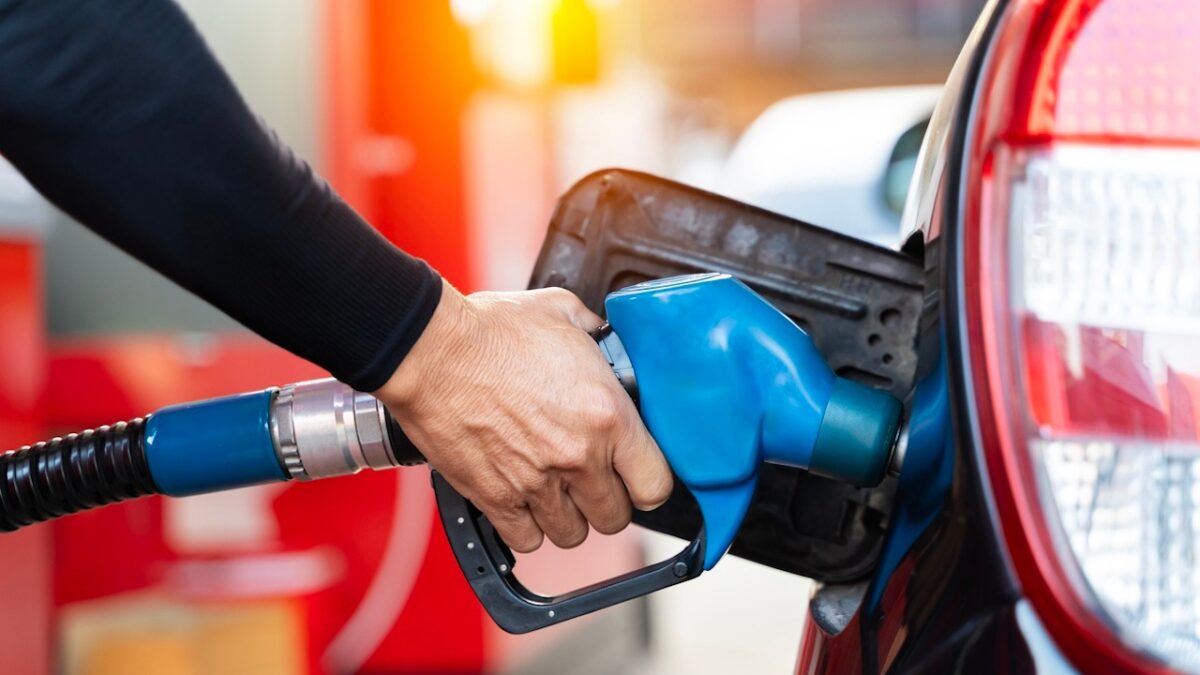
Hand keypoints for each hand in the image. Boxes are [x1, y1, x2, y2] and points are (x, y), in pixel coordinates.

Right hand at [375, 281, 672, 551]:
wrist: (431, 350)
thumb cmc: (492, 329)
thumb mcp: (563, 313)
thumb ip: (596, 334)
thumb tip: (606, 339)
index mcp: (608, 415)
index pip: (655, 484)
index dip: (648, 482)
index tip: (636, 475)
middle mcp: (578, 456)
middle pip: (615, 517)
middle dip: (606, 500)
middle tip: (590, 480)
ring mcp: (536, 482)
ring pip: (572, 534)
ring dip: (566, 516)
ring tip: (554, 491)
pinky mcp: (495, 498)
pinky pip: (526, 540)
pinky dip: (525, 526)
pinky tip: (521, 501)